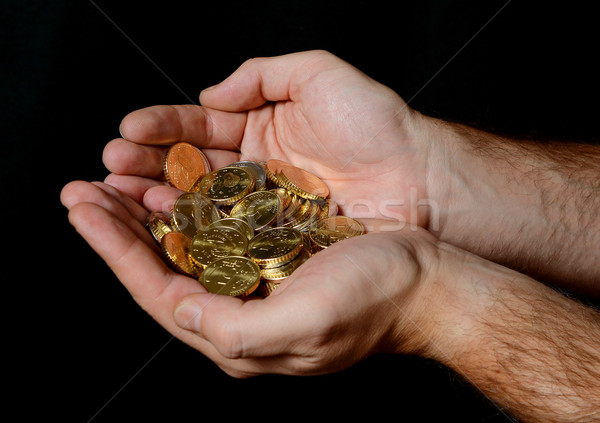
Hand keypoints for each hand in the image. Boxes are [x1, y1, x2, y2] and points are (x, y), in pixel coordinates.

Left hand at [61, 179, 441, 376]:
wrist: (421, 281)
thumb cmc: (374, 300)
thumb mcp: (308, 322)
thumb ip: (238, 330)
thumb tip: (180, 311)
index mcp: (238, 336)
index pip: (157, 291)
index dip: (116, 250)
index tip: (84, 209)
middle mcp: (238, 312)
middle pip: (160, 270)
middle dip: (118, 231)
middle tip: (82, 191)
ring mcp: (253, 285)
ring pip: (183, 249)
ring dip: (146, 216)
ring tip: (115, 184)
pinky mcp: (270, 260)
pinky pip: (214, 234)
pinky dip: (187, 210)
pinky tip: (171, 190)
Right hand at [102, 50, 441, 227]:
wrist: (421, 179)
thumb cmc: (377, 124)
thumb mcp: (318, 75)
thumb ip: (261, 75)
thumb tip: (208, 91)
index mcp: (261, 128)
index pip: (198, 125)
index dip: (161, 127)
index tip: (127, 132)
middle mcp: (254, 169)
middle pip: (189, 167)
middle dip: (146, 168)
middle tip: (108, 170)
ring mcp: (263, 207)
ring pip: (200, 205)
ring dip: (157, 202)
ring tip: (121, 199)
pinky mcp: (276, 238)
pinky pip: (228, 235)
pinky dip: (195, 233)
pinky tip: (163, 229)